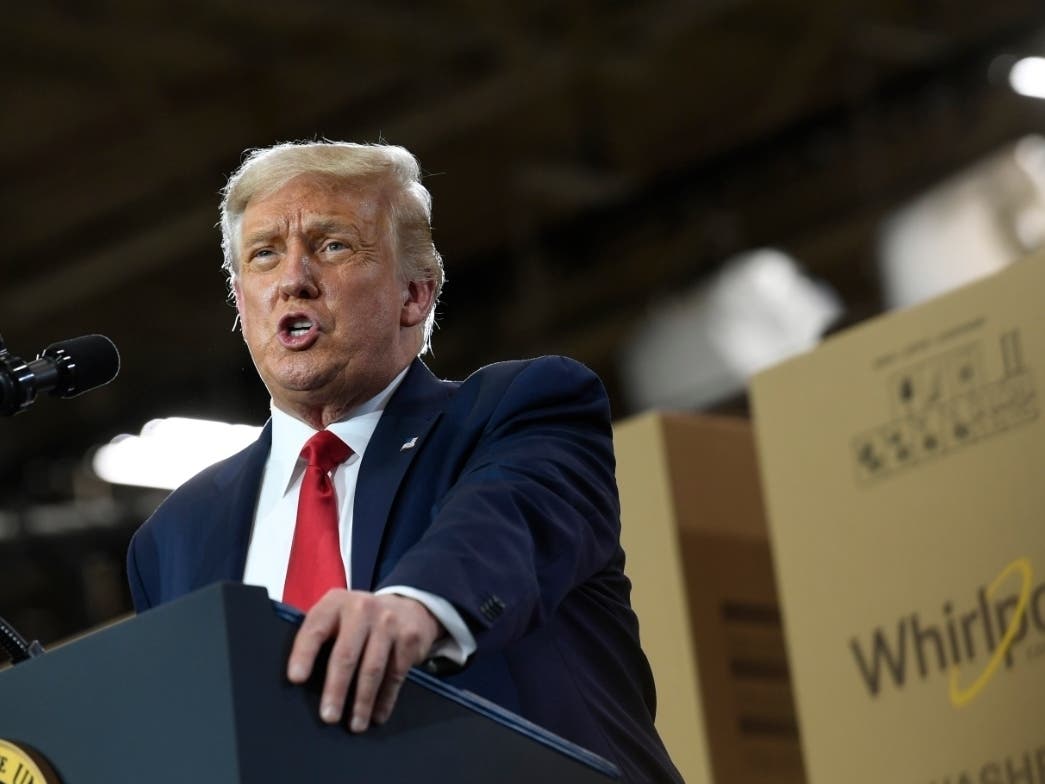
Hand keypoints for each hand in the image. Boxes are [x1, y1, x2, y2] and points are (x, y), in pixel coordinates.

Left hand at [286, 589, 441, 731]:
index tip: (296, 679)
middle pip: (345, 654)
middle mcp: (361, 608)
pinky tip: (377, 715)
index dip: (304, 655)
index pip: (315, 629)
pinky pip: (395, 674)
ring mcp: (388, 622)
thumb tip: (300, 682)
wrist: (408, 607)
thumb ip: (321, 637)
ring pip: (372, 669)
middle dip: (336, 689)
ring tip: (355, 725)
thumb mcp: (338, 616)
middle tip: (328, 716)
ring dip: (362, 701)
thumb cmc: (360, 621)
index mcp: (335, 603)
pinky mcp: (409, 638)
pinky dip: (385, 699)